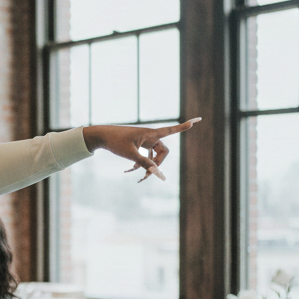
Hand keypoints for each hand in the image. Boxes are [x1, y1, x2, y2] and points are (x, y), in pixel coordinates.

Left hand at [83, 118, 200, 181]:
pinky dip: (139, 165)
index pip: (171, 130)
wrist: (100, 136)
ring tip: (140, 178)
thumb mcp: (130, 154)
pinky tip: (128, 171)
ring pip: (153, 156)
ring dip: (148, 167)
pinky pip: (144, 156)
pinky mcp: (137, 145)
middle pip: (163, 152)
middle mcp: (150, 136)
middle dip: (158, 164)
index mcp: (150, 134)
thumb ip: (144, 163)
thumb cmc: (115, 142)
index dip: (184, 127)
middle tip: (148, 175)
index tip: (197, 120)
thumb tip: (156, 172)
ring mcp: (144, 141)